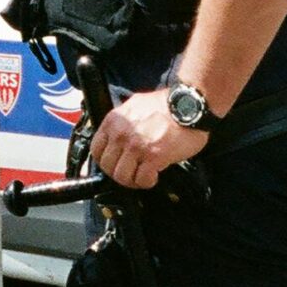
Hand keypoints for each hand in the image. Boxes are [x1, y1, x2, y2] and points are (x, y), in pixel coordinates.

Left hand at [89, 88, 210, 189]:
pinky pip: (142, 180)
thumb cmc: (167, 104)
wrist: (190, 104)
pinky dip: (148, 182)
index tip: (114, 165)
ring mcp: (136, 146)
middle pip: (108, 167)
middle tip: (131, 172)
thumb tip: (116, 138)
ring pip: (122, 177)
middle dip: (119, 173)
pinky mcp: (154, 157)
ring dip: (133, 180)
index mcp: (114, 121)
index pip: (96, 150)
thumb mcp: (135, 106)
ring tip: (143, 176)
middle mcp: (121, 134)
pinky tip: (154, 175)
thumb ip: (123, 123)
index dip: (105, 161)